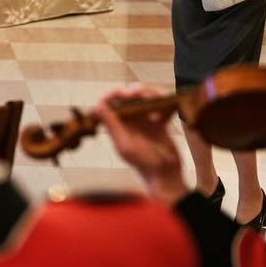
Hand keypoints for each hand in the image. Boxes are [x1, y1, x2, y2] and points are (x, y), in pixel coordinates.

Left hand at [95, 86, 189, 205]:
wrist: (166, 175)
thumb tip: (97, 107)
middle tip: (141, 93)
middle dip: (134, 91)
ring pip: (144, 99)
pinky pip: (160, 107)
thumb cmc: (144, 164)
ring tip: (157, 98)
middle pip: (127, 98)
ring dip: (151, 94)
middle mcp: (128, 123)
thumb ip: (113, 126)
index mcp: (116, 127)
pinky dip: (165, 102)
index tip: (123, 93)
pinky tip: (168, 105)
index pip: (107, 104)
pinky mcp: (158, 124)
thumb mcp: (125, 145)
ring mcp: (143, 122)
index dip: (112, 95)